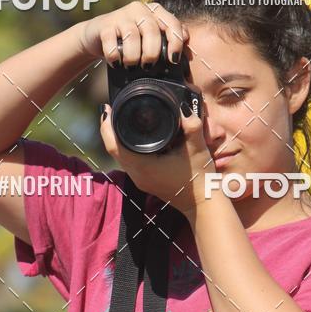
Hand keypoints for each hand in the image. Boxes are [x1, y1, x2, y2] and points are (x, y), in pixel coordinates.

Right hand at [77, 0, 188, 65]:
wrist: (98, 35)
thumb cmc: (129, 40)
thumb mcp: (150, 37)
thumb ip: (168, 36)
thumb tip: (185, 38)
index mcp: (155, 11)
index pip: (172, 24)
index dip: (175, 43)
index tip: (173, 60)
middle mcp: (139, 9)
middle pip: (152, 31)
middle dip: (151, 53)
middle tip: (147, 66)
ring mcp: (121, 15)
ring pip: (132, 37)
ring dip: (133, 57)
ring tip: (131, 66)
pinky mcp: (105, 25)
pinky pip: (112, 43)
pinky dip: (114, 57)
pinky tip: (116, 63)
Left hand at [100, 102, 213, 216]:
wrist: (203, 204)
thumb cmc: (200, 178)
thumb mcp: (198, 148)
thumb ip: (192, 125)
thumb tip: (184, 107)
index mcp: (144, 166)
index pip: (114, 145)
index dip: (107, 125)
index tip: (107, 108)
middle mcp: (138, 175)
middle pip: (113, 150)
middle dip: (109, 128)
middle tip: (111, 108)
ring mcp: (140, 180)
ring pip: (119, 156)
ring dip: (116, 138)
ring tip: (117, 118)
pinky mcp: (145, 181)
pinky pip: (128, 161)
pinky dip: (125, 147)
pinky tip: (131, 136)